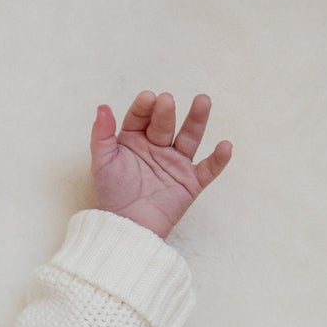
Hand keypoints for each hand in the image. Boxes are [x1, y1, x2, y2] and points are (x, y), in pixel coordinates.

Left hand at [90, 91, 231, 239]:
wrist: (124, 229)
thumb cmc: (111, 196)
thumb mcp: (102, 163)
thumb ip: (101, 135)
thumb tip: (102, 107)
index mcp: (134, 140)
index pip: (140, 117)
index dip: (144, 107)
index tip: (148, 98)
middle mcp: (157, 147)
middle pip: (164, 124)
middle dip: (165, 113)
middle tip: (166, 101)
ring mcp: (175, 163)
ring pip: (189, 138)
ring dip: (197, 120)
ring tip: (203, 101)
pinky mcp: (190, 182)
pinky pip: (208, 169)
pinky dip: (218, 159)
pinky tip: (225, 146)